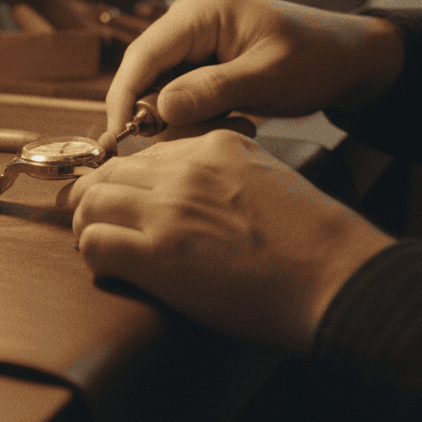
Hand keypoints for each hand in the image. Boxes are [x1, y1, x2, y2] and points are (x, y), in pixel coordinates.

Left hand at [60, 128, 394, 355]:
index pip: (145, 152)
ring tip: (93, 242)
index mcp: (215, 146)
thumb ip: (224, 175)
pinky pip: (95, 242)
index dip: (124, 176)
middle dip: (92, 195)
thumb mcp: (268, 179)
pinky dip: (92, 255)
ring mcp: (168, 209)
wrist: (335, 276)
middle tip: (86, 215)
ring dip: (86, 223)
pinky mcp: (157, 254)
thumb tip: (195, 199)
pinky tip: (107, 267)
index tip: (117, 193)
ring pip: (91, 201)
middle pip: (109, 171)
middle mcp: (185, 169)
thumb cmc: (314, 241)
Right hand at [103, 0, 404, 139]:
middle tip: (156, 147)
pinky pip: (179, 92)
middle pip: (144, 70)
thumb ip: (213, 91)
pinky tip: (213, 125)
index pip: (144, 54)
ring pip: (159, 85)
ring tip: (205, 132)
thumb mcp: (267, 77)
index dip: (124, 95)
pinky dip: (188, 115)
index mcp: (201, 10)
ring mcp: (195, 40)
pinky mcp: (202, 61)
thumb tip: (160, 110)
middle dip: (147, 110)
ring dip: (171, 116)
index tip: (116, 135)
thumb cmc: (317, 57)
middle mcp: (190, 20)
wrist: (349, 57)